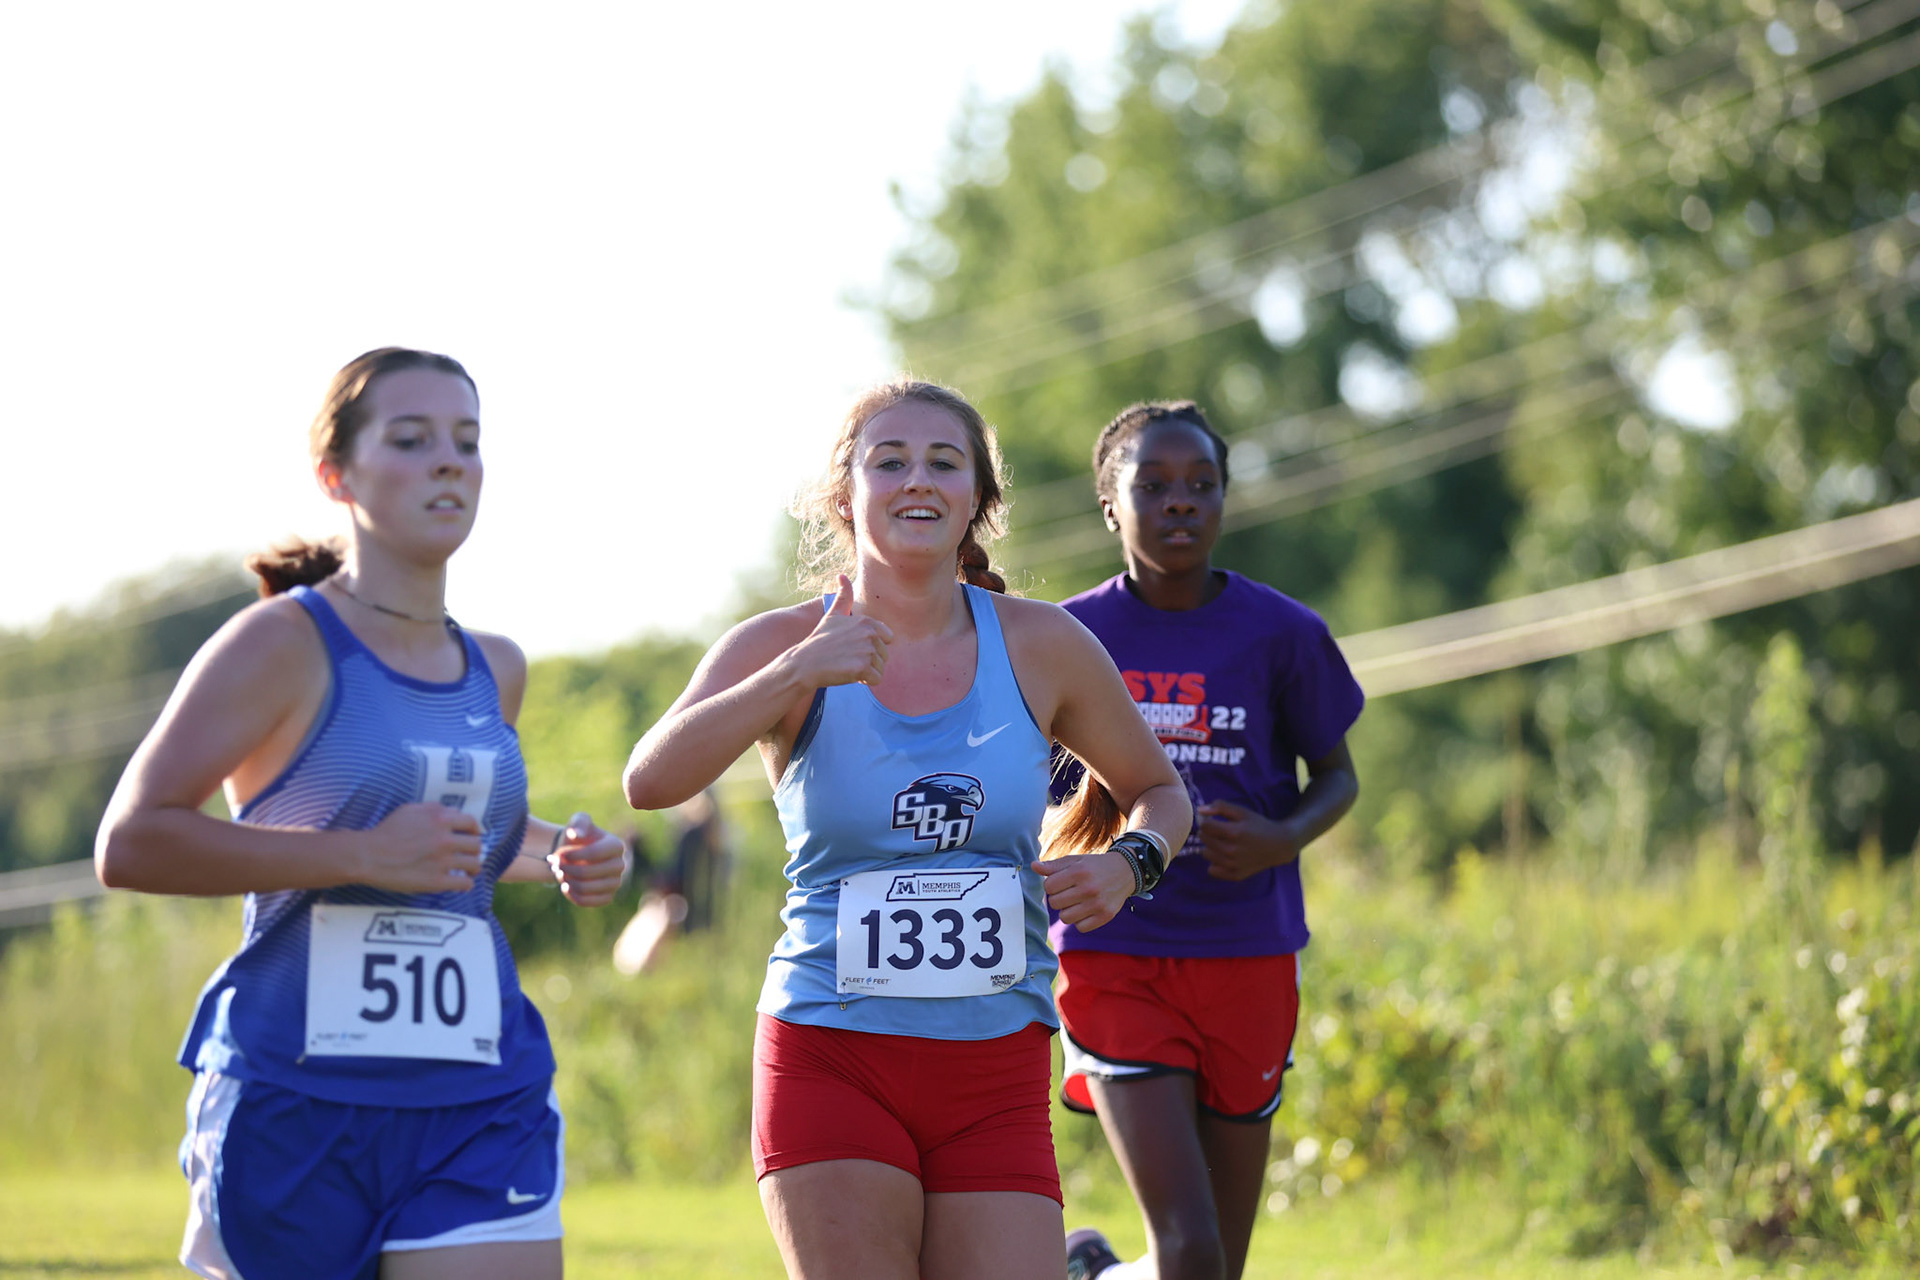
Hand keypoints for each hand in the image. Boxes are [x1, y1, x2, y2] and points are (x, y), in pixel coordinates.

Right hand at [360, 803, 483, 892]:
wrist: (368, 856)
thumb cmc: (386, 832)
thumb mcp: (410, 810)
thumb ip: (434, 808)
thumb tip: (453, 812)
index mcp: (440, 819)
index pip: (471, 824)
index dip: (474, 831)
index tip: (472, 837)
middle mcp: (445, 839)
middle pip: (476, 845)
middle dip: (474, 851)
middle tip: (468, 856)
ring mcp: (442, 861)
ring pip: (474, 864)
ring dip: (473, 868)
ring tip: (468, 871)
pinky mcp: (437, 881)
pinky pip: (464, 883)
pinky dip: (466, 884)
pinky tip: (461, 884)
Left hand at [548, 812, 628, 907]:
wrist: (576, 854)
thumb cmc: (579, 836)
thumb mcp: (578, 822)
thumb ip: (578, 823)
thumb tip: (576, 834)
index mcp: (616, 846)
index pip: (594, 853)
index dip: (572, 855)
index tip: (558, 853)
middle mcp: (620, 865)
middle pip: (588, 873)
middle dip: (566, 868)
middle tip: (554, 864)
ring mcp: (615, 883)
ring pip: (586, 889)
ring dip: (566, 881)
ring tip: (558, 873)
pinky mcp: (607, 897)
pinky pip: (588, 902)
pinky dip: (572, 896)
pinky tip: (565, 886)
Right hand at [789, 574, 892, 687]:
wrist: (805, 663)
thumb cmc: (820, 641)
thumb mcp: (832, 615)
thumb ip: (843, 597)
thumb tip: (842, 575)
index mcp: (867, 621)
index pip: (888, 639)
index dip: (872, 646)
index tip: (854, 646)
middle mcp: (870, 634)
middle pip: (885, 655)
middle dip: (869, 661)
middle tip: (847, 658)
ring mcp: (867, 651)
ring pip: (881, 668)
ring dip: (866, 672)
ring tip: (846, 665)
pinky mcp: (863, 668)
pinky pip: (876, 679)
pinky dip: (864, 681)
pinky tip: (848, 674)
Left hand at [1032, 850, 1135, 931]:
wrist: (1125, 871)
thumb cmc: (1094, 866)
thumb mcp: (1075, 860)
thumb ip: (1053, 865)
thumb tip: (1033, 866)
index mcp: (1078, 872)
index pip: (1048, 887)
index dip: (1052, 885)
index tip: (1061, 883)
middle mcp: (1088, 888)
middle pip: (1055, 903)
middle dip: (1059, 898)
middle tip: (1069, 892)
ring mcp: (1097, 904)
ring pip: (1065, 918)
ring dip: (1068, 911)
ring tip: (1077, 902)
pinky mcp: (1105, 916)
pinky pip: (1080, 927)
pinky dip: (1080, 921)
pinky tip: (1086, 910)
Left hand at [1196, 799, 1296, 879]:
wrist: (1278, 845)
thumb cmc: (1258, 825)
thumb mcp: (1242, 812)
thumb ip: (1220, 807)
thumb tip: (1200, 810)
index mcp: (1234, 832)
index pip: (1205, 826)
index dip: (1207, 821)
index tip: (1214, 821)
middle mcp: (1232, 851)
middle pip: (1204, 840)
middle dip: (1208, 833)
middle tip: (1220, 832)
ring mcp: (1234, 865)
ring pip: (1206, 854)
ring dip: (1211, 847)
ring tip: (1222, 843)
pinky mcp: (1236, 875)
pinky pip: (1212, 870)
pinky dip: (1215, 863)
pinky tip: (1224, 856)